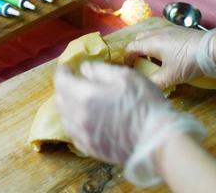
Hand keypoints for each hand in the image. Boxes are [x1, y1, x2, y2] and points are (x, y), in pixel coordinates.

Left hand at [54, 62, 206, 185]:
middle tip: (76, 81)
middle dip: (65, 87)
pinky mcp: (90, 148)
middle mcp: (78, 117)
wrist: (156, 140)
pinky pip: (74, 133)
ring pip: (65, 118)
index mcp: (85, 96)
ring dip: (68, 106)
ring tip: (79, 100)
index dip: (63, 70)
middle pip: (60, 99)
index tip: (68, 66)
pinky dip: (75, 123)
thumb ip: (101, 70)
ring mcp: (83, 135)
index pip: (61, 80)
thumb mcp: (126, 76)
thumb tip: (84, 69)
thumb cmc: (144, 104)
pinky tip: (86, 120)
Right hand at [125, 25, 205, 88]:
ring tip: (154, 61)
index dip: (127, 59)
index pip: (131, 47)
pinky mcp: (179, 31)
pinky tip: (168, 55)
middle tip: (141, 64)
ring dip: (147, 47)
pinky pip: (162, 35)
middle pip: (139, 39)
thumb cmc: (189, 62)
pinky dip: (158, 44)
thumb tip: (145, 87)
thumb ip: (155, 83)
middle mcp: (158, 33)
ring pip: (151, 36)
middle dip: (136, 51)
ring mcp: (169, 30)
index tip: (130, 69)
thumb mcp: (170, 77)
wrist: (214, 49)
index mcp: (152, 43)